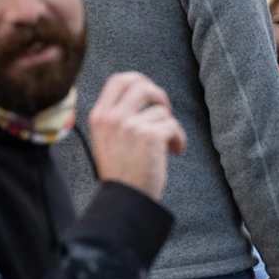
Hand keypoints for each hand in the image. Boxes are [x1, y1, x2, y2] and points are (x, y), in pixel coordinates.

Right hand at [89, 72, 186, 200]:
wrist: (124, 198)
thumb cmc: (121, 172)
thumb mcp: (107, 138)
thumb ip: (118, 117)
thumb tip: (144, 95)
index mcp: (99, 116)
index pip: (118, 80)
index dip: (139, 81)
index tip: (150, 95)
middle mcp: (112, 117)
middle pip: (141, 85)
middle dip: (159, 96)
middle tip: (165, 112)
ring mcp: (130, 125)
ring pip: (161, 110)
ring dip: (170, 127)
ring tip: (168, 144)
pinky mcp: (149, 136)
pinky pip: (173, 126)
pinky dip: (179, 139)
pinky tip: (175, 151)